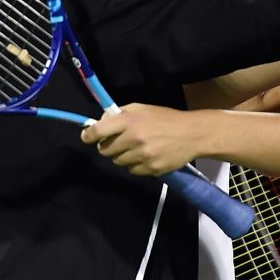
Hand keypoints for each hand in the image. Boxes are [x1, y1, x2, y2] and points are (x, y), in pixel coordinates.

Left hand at [80, 103, 198, 175]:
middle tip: (120, 142)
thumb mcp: (142, 108)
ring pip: (118, 162)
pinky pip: (132, 171)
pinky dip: (137, 165)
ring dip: (123, 156)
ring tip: (138, 148)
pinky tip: (148, 156)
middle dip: (109, 146)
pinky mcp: (150, 169)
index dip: (88, 135)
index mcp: (129, 121)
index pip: (98, 131)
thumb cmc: (165, 118)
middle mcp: (133, 138)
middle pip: (104, 150)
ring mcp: (142, 155)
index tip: (87, 137)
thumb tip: (99, 122)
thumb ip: (120, 113)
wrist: (192, 134)